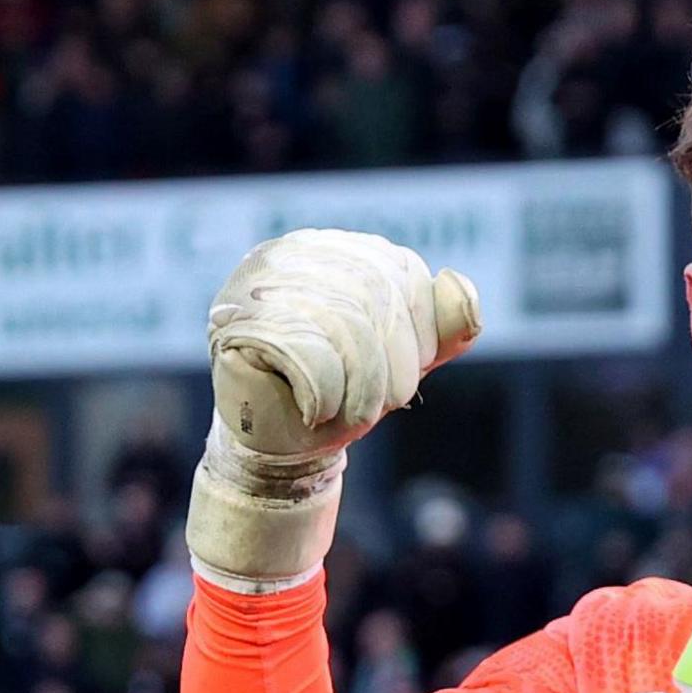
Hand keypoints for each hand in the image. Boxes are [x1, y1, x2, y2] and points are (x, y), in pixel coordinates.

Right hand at [185, 229, 479, 589]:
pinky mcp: (235, 323)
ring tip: (353, 413)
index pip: (402, 271)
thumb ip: (446, 323)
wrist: (287, 441)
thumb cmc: (347, 391)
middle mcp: (298, 252)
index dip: (419, 333)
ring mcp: (260, 282)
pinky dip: (326, 396)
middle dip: (396, 365)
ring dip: (364, 387)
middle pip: (375, 295)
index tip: (403, 374)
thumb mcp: (410, 356)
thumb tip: (456, 280)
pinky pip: (307, 352)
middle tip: (383, 404)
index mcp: (344, 251)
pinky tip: (316, 410)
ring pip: (345, 322)